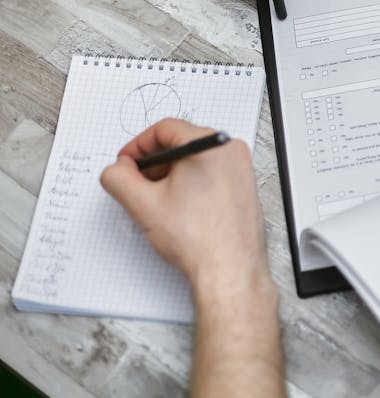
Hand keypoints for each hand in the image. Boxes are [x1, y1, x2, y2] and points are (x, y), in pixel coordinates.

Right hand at [100, 119, 271, 300]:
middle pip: (182, 142)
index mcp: (210, 145)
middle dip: (154, 162)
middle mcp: (231, 151)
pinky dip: (191, 183)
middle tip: (137, 183)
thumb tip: (116, 169)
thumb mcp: (143, 204)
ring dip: (171, 174)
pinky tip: (180, 208)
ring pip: (197, 159)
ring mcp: (242, 168)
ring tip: (158, 201)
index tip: (126, 162)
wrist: (229, 269)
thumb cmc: (199, 239)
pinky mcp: (245, 185)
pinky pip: (212, 172)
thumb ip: (119, 178)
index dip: (138, 146)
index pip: (165, 128)